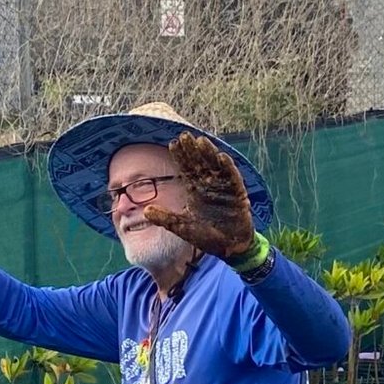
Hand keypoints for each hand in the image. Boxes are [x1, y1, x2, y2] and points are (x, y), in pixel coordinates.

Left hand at [142, 133, 257, 263]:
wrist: (229, 248)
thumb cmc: (207, 236)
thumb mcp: (183, 227)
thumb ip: (166, 218)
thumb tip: (145, 211)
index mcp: (195, 191)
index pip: (186, 169)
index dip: (181, 156)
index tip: (172, 143)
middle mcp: (209, 186)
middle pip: (200, 164)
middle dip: (193, 150)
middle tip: (185, 135)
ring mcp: (224, 189)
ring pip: (216, 166)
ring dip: (209, 154)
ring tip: (201, 141)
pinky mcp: (238, 195)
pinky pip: (233, 179)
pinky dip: (228, 168)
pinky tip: (222, 158)